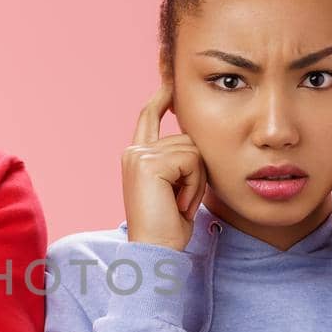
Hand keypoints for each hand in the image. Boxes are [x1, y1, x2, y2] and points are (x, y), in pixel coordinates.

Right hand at [123, 85, 208, 250]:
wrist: (155, 250)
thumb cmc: (169, 227)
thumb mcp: (176, 187)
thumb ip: (179, 162)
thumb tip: (194, 141)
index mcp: (137, 156)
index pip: (149, 116)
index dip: (161, 97)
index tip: (170, 81)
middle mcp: (134, 151)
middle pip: (187, 138)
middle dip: (197, 171)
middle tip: (182, 201)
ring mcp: (139, 154)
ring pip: (193, 150)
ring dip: (197, 181)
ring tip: (179, 204)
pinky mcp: (149, 162)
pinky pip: (192, 160)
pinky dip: (194, 185)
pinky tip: (179, 203)